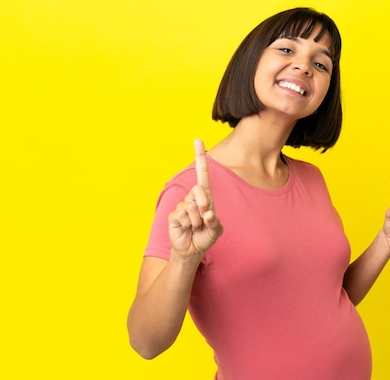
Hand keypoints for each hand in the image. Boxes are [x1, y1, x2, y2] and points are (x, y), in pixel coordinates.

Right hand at [167, 139, 222, 260]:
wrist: (193, 250)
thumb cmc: (205, 236)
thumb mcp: (216, 229)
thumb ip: (214, 221)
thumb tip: (206, 214)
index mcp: (205, 197)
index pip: (202, 174)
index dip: (200, 157)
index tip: (197, 140)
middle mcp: (192, 198)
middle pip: (199, 190)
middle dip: (204, 205)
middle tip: (204, 219)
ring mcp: (182, 206)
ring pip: (191, 207)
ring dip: (197, 220)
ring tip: (195, 227)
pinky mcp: (173, 216)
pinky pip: (182, 215)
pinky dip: (188, 225)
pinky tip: (187, 229)